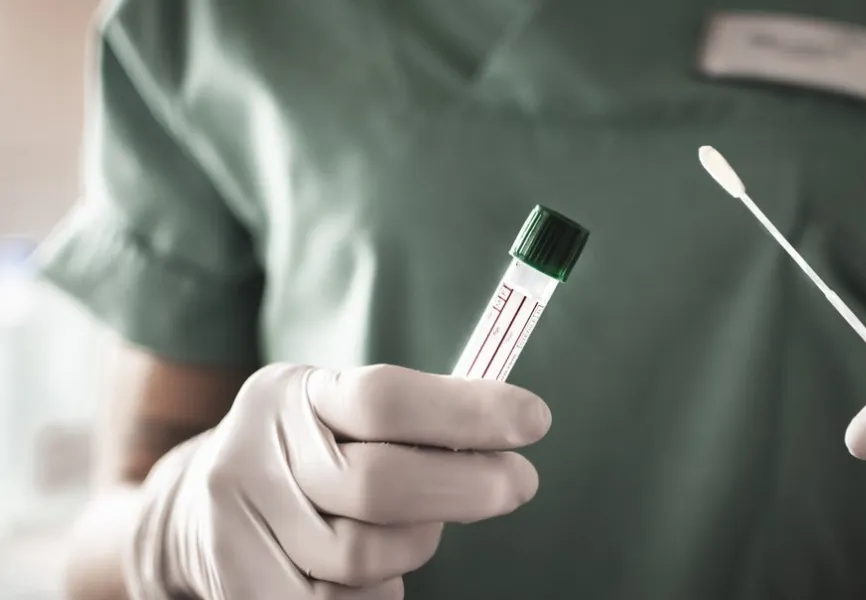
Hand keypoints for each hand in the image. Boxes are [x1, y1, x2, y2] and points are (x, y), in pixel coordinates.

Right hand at [126, 364, 550, 599]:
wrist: (194, 509)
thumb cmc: (310, 456)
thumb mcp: (341, 413)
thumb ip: (414, 418)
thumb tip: (508, 430)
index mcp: (294, 395)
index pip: (384, 397)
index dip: (467, 411)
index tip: (534, 421)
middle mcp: (256, 454)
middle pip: (380, 483)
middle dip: (466, 487)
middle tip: (518, 483)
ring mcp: (240, 524)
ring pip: (363, 554)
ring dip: (415, 545)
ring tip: (421, 531)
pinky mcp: (239, 586)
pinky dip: (378, 594)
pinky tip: (384, 574)